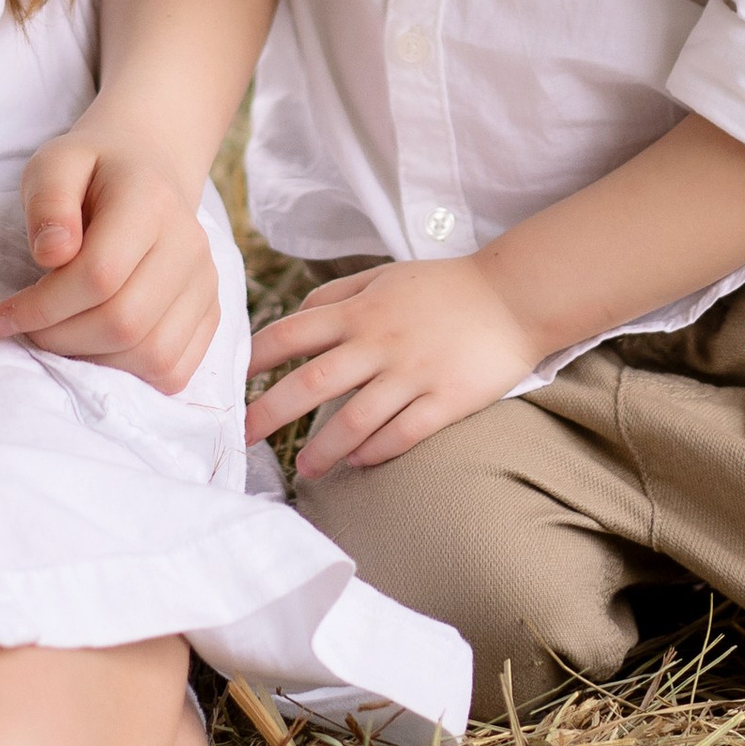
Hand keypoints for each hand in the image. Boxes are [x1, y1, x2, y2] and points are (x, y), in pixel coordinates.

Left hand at [0, 126, 220, 394]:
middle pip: (125, 322)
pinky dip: (127, 374)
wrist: (150, 166)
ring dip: (91, 361)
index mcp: (150, 200)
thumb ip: (47, 201)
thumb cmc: (92, 171)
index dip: (43, 307)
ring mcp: (206, 281)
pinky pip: (174, 370)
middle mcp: (189, 244)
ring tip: (59, 335)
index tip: (2, 316)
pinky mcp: (211, 311)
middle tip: (28, 329)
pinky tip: (95, 346)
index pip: (99, 274)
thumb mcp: (55, 164)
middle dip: (61, 338)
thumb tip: (52, 255)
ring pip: (151, 355)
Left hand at [245, 256, 539, 475]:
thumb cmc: (444, 287)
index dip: (256, 357)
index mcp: (361, 309)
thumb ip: (337, 294)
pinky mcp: (445, 400)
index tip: (231, 380)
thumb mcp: (385, 276)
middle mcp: (379, 341)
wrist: (514, 296)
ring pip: (354, 420)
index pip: (292, 333)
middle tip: (245, 438)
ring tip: (304, 469)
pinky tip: (358, 463)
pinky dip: (374, 452)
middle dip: (270, 412)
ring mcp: (413, 373)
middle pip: (311, 382)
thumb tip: (296, 316)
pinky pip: (401, 434)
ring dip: (323, 449)